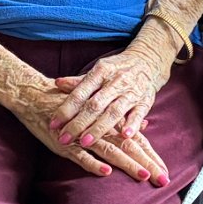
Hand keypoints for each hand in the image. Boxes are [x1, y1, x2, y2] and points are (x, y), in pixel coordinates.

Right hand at [11, 78, 170, 183]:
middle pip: (129, 147)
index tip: (166, 173)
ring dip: (128, 163)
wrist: (35, 95)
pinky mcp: (66, 144)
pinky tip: (106, 172)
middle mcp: (101, 129)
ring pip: (110, 151)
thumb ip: (123, 119)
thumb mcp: (99, 109)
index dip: (152, 157)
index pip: (137, 141)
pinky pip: (82, 156)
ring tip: (143, 175)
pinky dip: (94, 163)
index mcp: (110, 122)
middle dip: (147, 164)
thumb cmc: (70, 104)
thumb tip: (145, 124)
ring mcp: (83, 137)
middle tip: (163, 180)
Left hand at [50, 33, 171, 149]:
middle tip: (64, 139)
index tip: (53, 124)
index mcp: (100, 72)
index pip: (80, 93)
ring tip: (85, 142)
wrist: (148, 60)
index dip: (66, 109)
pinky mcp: (145, 101)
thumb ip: (79, 81)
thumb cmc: (117, 69)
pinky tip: (124, 136)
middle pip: (95, 105)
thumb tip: (57, 83)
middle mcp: (115, 82)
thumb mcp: (98, 70)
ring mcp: (131, 92)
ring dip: (99, 128)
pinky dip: (133, 124)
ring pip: (114, 112)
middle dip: (78, 123)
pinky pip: (139, 114)